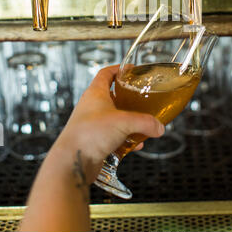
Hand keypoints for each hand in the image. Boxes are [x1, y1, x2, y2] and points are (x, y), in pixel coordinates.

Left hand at [53, 65, 164, 183]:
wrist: (72, 162)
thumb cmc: (89, 134)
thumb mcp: (124, 122)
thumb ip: (145, 122)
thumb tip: (159, 126)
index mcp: (95, 93)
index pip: (106, 74)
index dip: (118, 69)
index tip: (130, 70)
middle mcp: (92, 107)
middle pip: (112, 96)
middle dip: (128, 98)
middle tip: (142, 98)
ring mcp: (92, 124)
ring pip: (114, 117)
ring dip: (129, 120)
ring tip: (142, 123)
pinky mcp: (94, 141)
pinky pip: (114, 136)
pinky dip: (126, 139)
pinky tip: (136, 145)